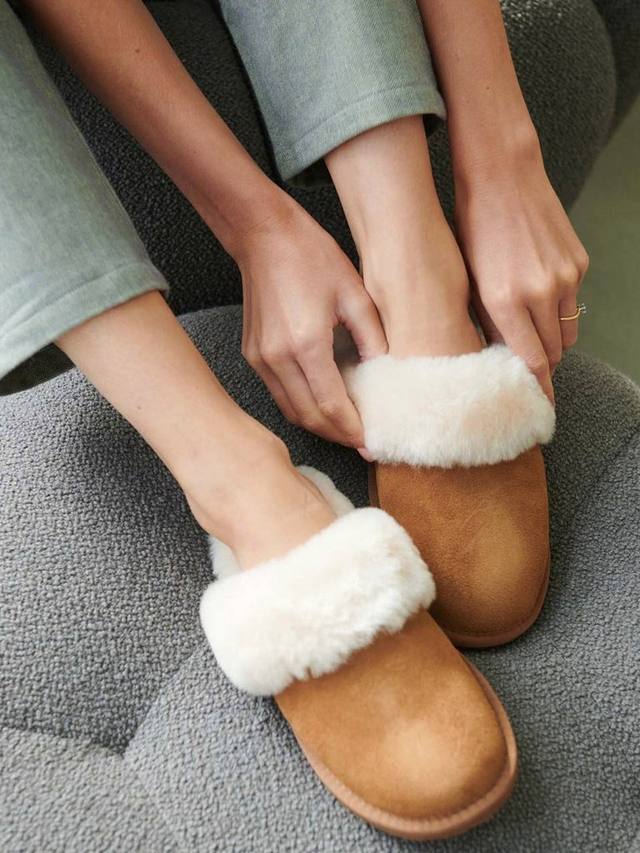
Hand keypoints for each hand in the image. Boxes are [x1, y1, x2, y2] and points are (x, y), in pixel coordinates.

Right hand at [234, 199, 386, 446]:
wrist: (263, 235)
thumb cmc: (310, 256)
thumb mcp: (354, 293)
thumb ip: (372, 337)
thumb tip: (384, 371)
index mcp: (306, 344)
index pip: (332, 406)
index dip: (353, 431)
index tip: (372, 445)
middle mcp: (277, 359)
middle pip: (309, 417)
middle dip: (338, 436)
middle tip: (363, 445)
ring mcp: (260, 360)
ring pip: (291, 411)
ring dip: (319, 426)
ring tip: (346, 430)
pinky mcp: (253, 355)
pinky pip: (279, 395)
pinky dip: (302, 408)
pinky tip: (322, 406)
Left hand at [455, 143, 588, 402]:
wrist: (502, 176)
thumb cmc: (472, 229)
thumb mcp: (468, 281)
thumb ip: (485, 323)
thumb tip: (495, 357)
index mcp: (505, 301)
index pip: (531, 362)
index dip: (536, 390)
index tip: (536, 408)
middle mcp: (540, 293)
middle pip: (554, 353)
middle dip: (542, 366)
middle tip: (526, 373)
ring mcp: (564, 277)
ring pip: (567, 332)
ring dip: (552, 341)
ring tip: (531, 338)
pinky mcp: (577, 262)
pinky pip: (572, 303)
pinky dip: (558, 311)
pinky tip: (537, 300)